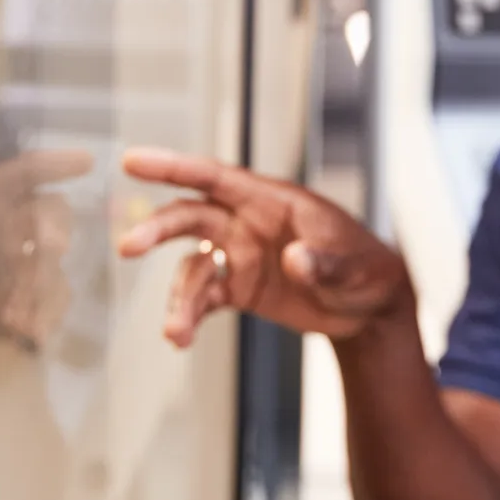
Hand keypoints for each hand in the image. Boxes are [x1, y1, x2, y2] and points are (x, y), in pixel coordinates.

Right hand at [117, 148, 408, 346]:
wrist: (370, 308)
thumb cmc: (365, 269)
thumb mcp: (352, 266)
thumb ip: (323, 262)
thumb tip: (294, 260)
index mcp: (272, 201)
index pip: (217, 177)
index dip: (173, 167)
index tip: (132, 161)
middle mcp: (247, 223)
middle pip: (190, 216)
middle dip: (158, 229)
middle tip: (129, 246)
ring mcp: (239, 256)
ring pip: (192, 268)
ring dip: (178, 298)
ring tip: (174, 331)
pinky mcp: (238, 289)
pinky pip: (203, 299)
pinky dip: (188, 316)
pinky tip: (180, 338)